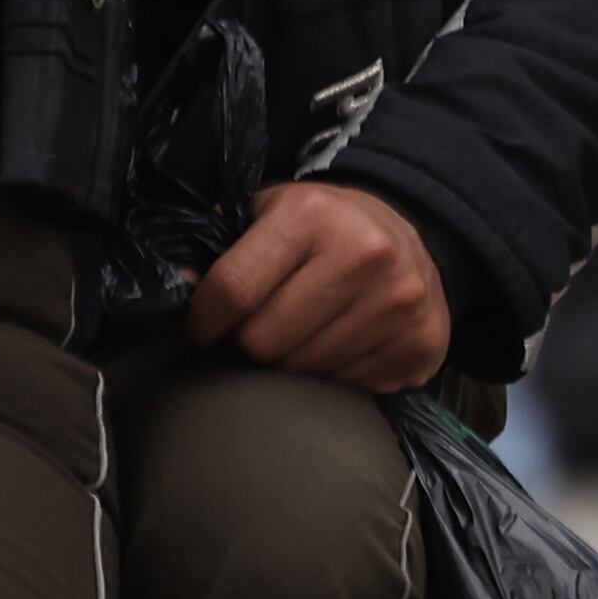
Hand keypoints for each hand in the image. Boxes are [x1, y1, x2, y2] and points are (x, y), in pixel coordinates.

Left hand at [188, 179, 451, 389]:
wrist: (411, 233)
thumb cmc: (323, 225)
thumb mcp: (272, 211)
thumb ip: (223, 243)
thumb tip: (177, 281)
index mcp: (312, 214)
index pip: (234, 288)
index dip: (203, 320)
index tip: (197, 332)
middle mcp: (361, 255)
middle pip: (265, 341)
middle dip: (246, 345)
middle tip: (251, 335)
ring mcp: (397, 303)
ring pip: (304, 372)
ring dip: (287, 365)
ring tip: (294, 339)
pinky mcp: (420, 344)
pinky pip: (347, 387)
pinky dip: (330, 377)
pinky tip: (333, 348)